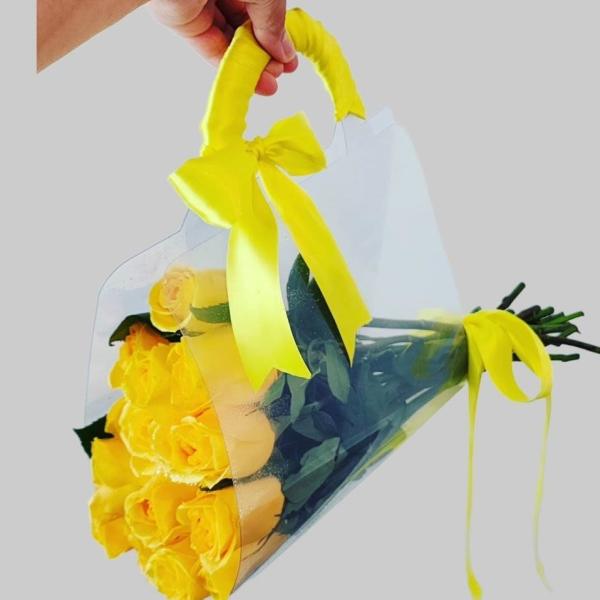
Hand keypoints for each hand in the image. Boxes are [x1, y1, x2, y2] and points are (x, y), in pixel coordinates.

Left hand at [151, 0, 297, 94]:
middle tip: (279, 73)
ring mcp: (202, 4)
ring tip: (268, 83)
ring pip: (230, 40)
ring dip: (250, 64)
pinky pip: (210, 47)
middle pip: (248, 27)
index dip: (277, 36)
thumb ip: (272, 20)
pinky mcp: (184, 21)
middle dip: (265, 53)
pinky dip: (229, 65)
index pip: (264, 10)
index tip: (288, 60)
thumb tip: (282, 50)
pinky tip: (247, 80)